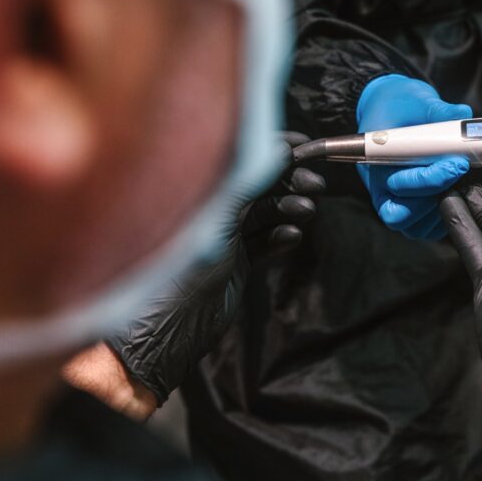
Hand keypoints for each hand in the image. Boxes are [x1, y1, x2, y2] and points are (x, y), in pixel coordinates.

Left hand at [105, 133, 324, 405]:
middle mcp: (214, 211)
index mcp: (202, 194)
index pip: (244, 160)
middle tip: (315, 184)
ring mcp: (225, 238)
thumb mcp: (214, 223)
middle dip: (290, 181)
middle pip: (259, 186)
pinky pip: (265, 243)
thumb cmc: (177, 273)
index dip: (274, 152)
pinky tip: (293, 236)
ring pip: (266, 214)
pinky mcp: (237, 264)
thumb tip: (273, 151)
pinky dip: (281, 238)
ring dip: (289, 209)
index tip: (305, 147)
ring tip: (306, 211)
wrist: (166, 332)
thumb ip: (244, 186)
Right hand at [356, 74, 471, 239]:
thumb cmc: (398, 104)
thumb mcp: (415, 99)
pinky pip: (424, 227)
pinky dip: (443, 218)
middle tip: (461, 173)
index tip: (455, 164)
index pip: (396, 186)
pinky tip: (460, 193)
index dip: (429, 180)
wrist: (394, 108)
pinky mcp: (411, 207)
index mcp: (375, 163)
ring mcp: (395, 201)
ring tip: (462, 184)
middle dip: (436, 196)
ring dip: (440, 211)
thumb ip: (437, 110)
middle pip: (401, 215)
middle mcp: (381, 188)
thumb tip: (463, 116)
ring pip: (413, 226)